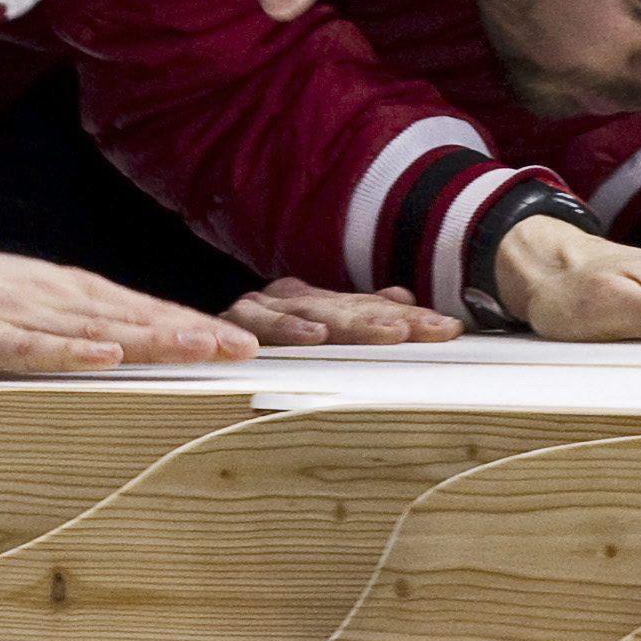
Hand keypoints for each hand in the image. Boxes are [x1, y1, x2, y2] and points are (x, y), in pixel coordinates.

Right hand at [0, 202, 257, 375]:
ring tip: (202, 348)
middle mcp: (55, 299)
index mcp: (73, 296)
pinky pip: (28, 346)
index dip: (200, 328)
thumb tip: (138, 350)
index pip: (149, 312)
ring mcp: (16, 315)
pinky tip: (105, 358)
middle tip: (251, 348)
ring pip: (96, 329)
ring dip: (150, 338)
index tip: (255, 344)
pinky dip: (68, 352)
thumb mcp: (31, 308)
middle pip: (136, 318)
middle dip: (195, 333)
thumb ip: (79, 327)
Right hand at [227, 277, 460, 347]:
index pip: (375, 308)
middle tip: (429, 330)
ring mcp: (263, 310)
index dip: (413, 317)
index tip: (451, 328)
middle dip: (394, 320)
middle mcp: (293, 299)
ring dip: (355, 325)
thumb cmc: (265, 347)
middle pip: (353, 309)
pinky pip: (262, 328)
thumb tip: (401, 293)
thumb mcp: (321, 332)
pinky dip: (286, 331)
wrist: (190, 342)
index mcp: (319, 302)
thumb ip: (361, 316)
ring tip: (391, 334)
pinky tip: (312, 336)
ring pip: (317, 314)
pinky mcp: (232, 323)